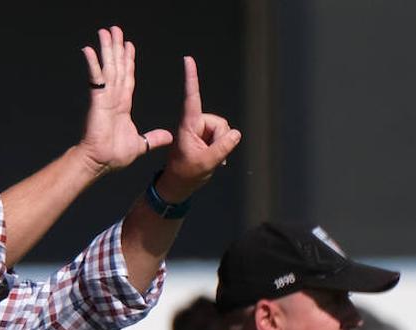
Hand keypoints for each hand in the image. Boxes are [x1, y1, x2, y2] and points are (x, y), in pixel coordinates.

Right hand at [77, 27, 172, 175]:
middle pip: (117, 67)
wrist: (100, 162)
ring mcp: (104, 98)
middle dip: (117, 48)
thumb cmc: (114, 156)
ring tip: (105, 32)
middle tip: (116, 30)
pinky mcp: (96, 100)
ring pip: (108, 68)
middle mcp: (113, 98)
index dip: (128, 61)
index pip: (127, 78)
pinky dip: (92, 63)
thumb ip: (154, 138)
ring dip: (107, 49)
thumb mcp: (141, 144)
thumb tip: (169, 136)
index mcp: (122, 106)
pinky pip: (95, 78)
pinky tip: (89, 49)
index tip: (129, 46)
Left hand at [154, 57, 241, 202]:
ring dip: (220, 145)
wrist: (179, 185)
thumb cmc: (185, 174)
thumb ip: (223, 147)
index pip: (191, 97)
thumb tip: (236, 133)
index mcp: (188, 125)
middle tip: (209, 156)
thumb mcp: (206, 162)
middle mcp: (195, 123)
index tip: (187, 59)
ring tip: (208, 158)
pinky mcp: (206, 136)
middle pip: (219, 123)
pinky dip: (221, 148)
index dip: (191, 78)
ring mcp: (201, 129)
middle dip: (220, 140)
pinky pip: (223, 137)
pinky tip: (214, 158)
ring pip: (223, 130)